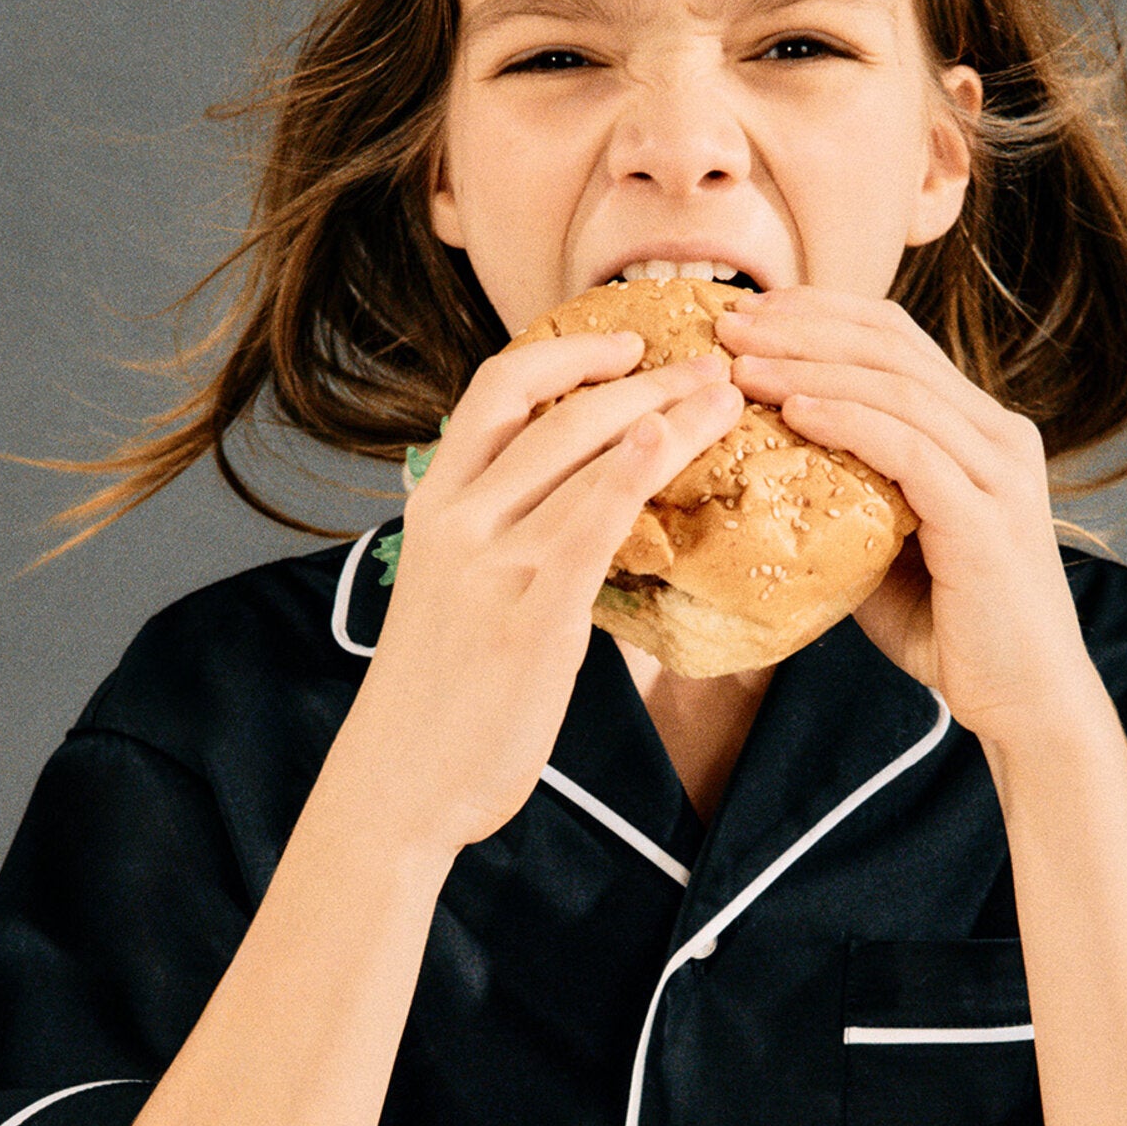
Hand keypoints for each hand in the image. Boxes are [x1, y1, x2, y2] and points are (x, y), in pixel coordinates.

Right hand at [349, 331, 740, 853]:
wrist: (400, 780)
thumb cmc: (439, 698)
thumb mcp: (455, 594)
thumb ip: (509, 545)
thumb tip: (594, 524)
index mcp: (436, 504)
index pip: (499, 389)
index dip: (568, 353)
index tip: (628, 345)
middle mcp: (459, 518)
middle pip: (559, 412)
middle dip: (645, 377)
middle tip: (712, 364)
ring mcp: (493, 563)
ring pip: (586, 456)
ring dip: (666, 416)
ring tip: (726, 399)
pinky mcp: (532, 614)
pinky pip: (591, 522)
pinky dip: (634, 469)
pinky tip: (672, 440)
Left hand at [714, 289, 1104, 751]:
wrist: (1026, 701)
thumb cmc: (953, 630)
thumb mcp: (889, 547)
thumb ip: (850, 497)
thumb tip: (764, 467)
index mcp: (981, 432)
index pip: (898, 342)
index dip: (822, 316)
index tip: (750, 315)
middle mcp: (999, 437)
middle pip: (893, 347)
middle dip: (804, 326)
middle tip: (730, 323)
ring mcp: (998, 472)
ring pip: (895, 388)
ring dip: (809, 367)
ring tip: (741, 365)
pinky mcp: (985, 517)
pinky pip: (906, 447)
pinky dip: (844, 421)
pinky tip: (791, 411)